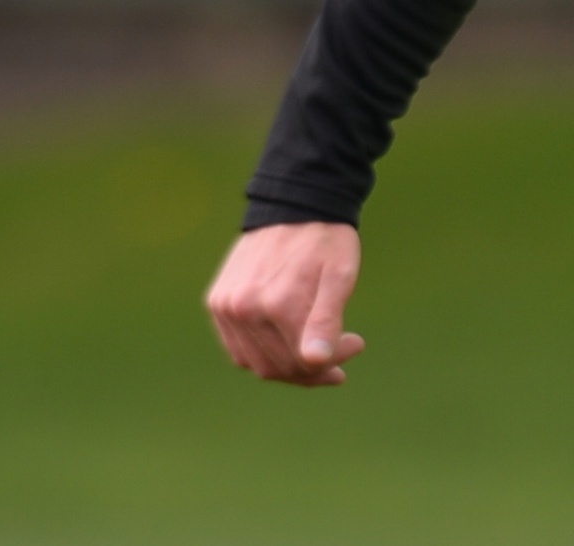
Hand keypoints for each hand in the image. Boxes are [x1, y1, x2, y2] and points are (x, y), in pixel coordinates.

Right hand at [204, 221, 365, 386]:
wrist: (294, 205)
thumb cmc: (325, 242)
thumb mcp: (339, 278)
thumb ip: (326, 322)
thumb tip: (315, 362)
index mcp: (278, 304)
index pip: (303, 363)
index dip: (332, 364)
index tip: (356, 342)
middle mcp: (244, 308)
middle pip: (277, 368)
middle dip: (312, 368)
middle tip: (340, 350)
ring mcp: (225, 306)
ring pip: (255, 363)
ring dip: (287, 365)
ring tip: (314, 349)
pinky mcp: (216, 302)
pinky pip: (237, 348)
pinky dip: (262, 353)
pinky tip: (287, 342)